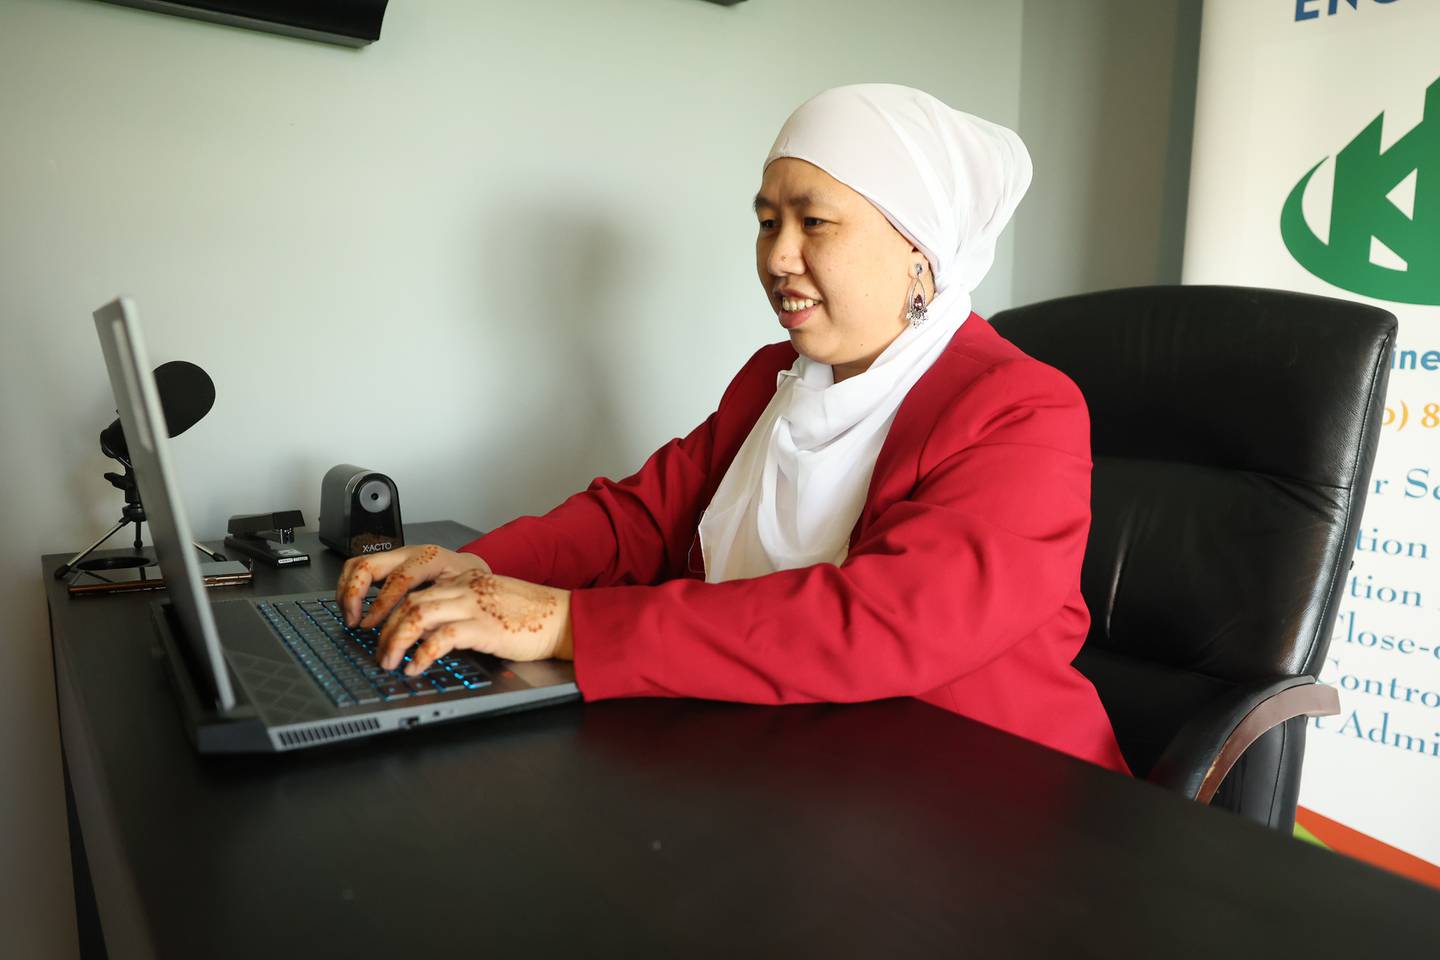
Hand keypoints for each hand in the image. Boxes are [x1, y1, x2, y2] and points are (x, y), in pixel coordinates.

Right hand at [334, 544, 490, 627]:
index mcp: (429, 559)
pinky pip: (358, 569)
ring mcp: (395, 556)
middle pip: (368, 564)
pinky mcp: (386, 563)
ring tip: (349, 615)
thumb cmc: (466, 583)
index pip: (398, 579)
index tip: (371, 624)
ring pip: (357, 564)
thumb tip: (416, 636)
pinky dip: (349, 588)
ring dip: (347, 591)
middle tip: (354, 620)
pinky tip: (352, 606)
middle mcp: (408, 553)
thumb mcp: (458, 596)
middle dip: (354, 594)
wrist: (468, 569)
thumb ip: (436, 612)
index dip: (382, 604)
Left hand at [373, 569, 573, 674]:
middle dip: (386, 630)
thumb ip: (459, 611)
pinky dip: (422, 655)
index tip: (382, 634)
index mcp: (464, 580)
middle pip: (408, 602)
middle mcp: (464, 589)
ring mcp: (473, 606)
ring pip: (417, 616)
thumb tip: (428, 632)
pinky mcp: (484, 627)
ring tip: (389, 662)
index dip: (391, 613)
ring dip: (396, 641)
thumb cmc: (530, 615)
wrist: (562, 617)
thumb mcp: (488, 604)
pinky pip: (441, 638)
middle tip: (380, 653)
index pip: (414, 590)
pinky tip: (416, 668)